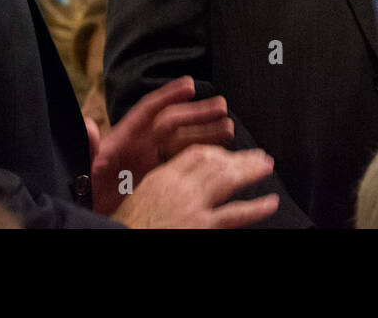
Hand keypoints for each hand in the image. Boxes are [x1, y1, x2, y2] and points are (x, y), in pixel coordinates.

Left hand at [88, 75, 234, 214]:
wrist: (90, 216)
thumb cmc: (84, 193)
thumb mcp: (84, 171)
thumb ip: (89, 149)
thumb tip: (88, 126)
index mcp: (123, 140)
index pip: (148, 111)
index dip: (168, 95)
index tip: (189, 84)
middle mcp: (139, 147)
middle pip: (172, 123)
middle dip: (197, 113)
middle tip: (221, 106)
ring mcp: (149, 163)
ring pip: (181, 142)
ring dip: (204, 133)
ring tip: (229, 128)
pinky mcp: (156, 179)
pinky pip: (181, 162)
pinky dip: (200, 156)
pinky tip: (217, 154)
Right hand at [111, 145, 278, 227]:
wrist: (120, 240)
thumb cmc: (122, 226)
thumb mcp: (126, 193)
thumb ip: (140, 172)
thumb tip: (108, 136)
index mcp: (161, 176)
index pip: (195, 153)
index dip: (216, 149)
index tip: (228, 152)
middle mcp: (179, 186)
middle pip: (215, 162)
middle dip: (239, 157)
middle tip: (258, 156)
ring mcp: (192, 205)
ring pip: (227, 180)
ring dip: (251, 172)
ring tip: (267, 168)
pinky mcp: (202, 226)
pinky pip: (235, 213)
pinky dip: (256, 208)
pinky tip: (270, 203)